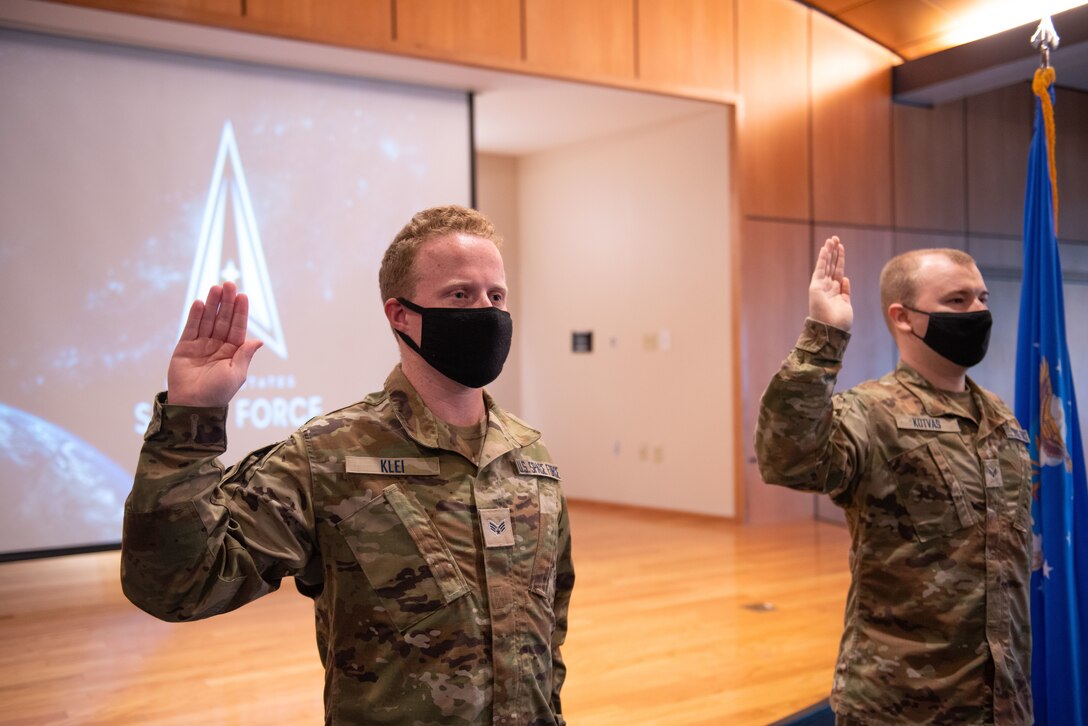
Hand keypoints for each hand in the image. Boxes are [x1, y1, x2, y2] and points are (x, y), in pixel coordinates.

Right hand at [166, 282, 262, 406]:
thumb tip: (259, 340)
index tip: (243, 295)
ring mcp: (201, 345)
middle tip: (229, 284)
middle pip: (223, 319)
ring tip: (216, 288)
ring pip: (207, 320)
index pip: (238, 327)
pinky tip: (200, 302)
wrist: (193, 405)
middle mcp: (218, 345)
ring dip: (212, 304)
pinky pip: (191, 328)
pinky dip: (195, 315)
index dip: (241, 311)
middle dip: (227, 302)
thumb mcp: (236, 374)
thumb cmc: (218, 393)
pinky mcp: (185, 347)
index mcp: (233, 352)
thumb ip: (245, 355)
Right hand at [809, 236, 852, 331]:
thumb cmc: (840, 322)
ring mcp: (821, 286)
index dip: (839, 259)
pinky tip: (826, 248)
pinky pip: (820, 269)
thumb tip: (844, 277)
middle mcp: (827, 287)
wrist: (832, 330)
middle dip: (834, 252)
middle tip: (835, 239)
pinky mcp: (815, 286)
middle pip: (831, 265)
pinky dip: (823, 259)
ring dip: (829, 252)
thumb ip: (845, 291)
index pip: (837, 271)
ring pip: (826, 265)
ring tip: (832, 239)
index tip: (841, 248)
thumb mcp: (846, 303)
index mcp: (835, 291)